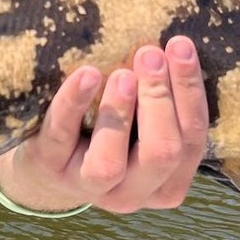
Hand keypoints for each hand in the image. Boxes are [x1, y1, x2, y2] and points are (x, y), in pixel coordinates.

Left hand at [0, 37, 208, 212]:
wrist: (46, 170)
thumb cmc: (107, 135)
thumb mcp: (142, 129)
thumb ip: (163, 103)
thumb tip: (176, 47)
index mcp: (167, 183)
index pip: (193, 140)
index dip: (190, 91)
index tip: (181, 45)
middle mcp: (133, 193)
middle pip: (162, 153)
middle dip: (160, 99)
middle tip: (150, 54)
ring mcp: (88, 186)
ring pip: (110, 162)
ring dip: (121, 112)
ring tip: (122, 74)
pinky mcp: (50, 166)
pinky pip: (62, 136)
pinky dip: (75, 103)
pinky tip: (87, 75)